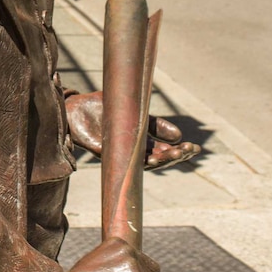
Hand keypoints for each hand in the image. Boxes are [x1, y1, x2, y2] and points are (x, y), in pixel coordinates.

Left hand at [64, 90, 200, 170]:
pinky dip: (139, 159)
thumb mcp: (135, 111)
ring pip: (145, 162)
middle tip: (189, 150)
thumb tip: (178, 135)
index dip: (180, 151)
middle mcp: (132, 150)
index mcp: (140, 141)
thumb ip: (154, 123)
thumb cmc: (103, 108)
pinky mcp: (105, 151)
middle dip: (176, 156)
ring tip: (176, 153)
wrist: (76, 108)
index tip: (195, 148)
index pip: (165, 150)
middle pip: (159, 159)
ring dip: (162, 159)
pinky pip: (124, 159)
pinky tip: (154, 157)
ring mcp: (119, 152)